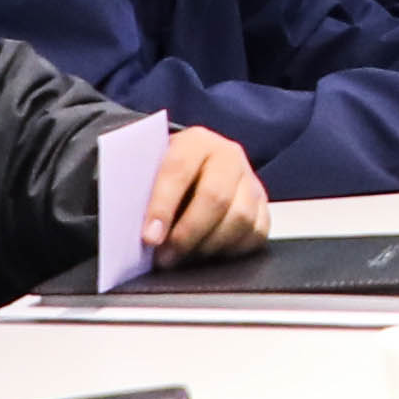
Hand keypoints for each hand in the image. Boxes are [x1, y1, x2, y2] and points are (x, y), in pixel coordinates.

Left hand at [147, 123, 273, 259]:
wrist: (196, 168)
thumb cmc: (166, 175)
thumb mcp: (150, 171)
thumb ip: (142, 192)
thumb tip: (134, 227)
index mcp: (195, 141)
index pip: (178, 171)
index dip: (162, 207)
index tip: (149, 238)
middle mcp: (228, 156)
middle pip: (216, 197)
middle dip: (188, 234)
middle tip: (166, 257)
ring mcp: (250, 181)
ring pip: (240, 219)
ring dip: (209, 246)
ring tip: (185, 258)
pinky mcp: (263, 206)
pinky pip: (256, 234)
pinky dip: (232, 250)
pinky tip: (208, 253)